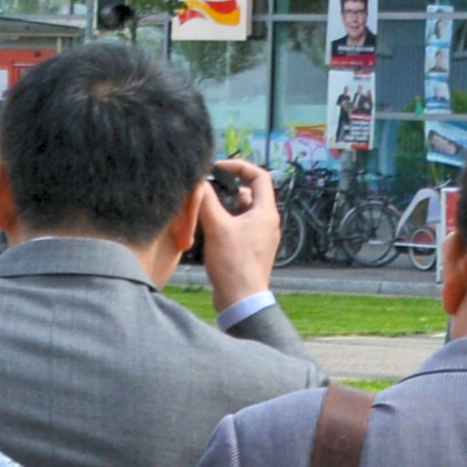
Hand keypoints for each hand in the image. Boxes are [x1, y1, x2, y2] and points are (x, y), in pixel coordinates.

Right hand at [199, 164, 283, 313]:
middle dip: (225, 189)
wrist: (240, 300)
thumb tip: (199, 182)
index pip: (259, 176)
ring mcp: (259, 236)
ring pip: (239, 211)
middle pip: (247, 193)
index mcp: (266, 212)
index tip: (218, 167)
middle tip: (205, 190)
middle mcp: (266, 222)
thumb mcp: (218, 228)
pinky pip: (236, 227)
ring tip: (201, 210)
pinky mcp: (249, 249)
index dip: (239, 167)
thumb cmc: (233, 264)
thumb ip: (208, 202)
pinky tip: (205, 229)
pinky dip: (222, 222)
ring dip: (222, 207)